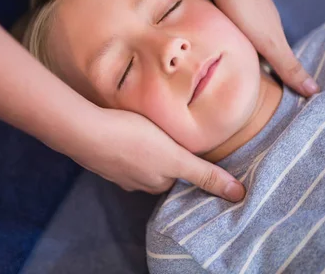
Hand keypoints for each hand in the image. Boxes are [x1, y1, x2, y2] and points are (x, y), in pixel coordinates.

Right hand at [69, 107, 245, 201]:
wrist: (85, 131)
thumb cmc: (132, 139)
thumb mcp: (175, 157)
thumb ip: (205, 174)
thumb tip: (239, 194)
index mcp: (156, 182)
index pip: (179, 177)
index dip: (187, 163)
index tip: (192, 149)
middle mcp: (136, 182)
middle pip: (159, 171)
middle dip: (166, 157)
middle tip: (174, 136)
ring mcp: (116, 170)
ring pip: (139, 162)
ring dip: (146, 151)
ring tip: (150, 131)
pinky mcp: (100, 155)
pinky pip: (120, 152)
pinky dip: (125, 145)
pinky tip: (125, 128)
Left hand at [195, 0, 319, 96]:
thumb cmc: (245, 4)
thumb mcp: (267, 41)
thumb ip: (285, 64)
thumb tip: (314, 91)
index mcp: (272, 33)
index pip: (280, 63)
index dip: (282, 79)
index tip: (279, 98)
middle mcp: (261, 21)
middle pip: (263, 49)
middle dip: (260, 68)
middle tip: (253, 89)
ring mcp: (243, 8)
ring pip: (245, 35)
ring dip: (243, 50)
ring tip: (233, 68)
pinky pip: (228, 23)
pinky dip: (227, 35)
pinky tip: (217, 41)